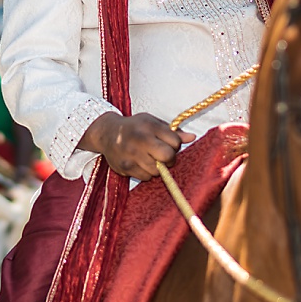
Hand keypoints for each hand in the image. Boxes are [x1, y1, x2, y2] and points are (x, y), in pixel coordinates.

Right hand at [79, 112, 194, 180]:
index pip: (175, 142)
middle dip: (169, 158)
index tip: (169, 143)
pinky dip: (146, 172)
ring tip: (149, 157)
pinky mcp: (125, 167)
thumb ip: (173, 132)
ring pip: (157, 170)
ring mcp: (131, 155)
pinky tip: (140, 162)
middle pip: (168, 157)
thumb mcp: (153, 123)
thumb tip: (192, 137)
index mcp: (149, 126)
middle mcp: (140, 140)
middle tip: (163, 155)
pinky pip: (146, 177)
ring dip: (157, 167)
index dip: (175, 145)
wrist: (107, 133)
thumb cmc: (135, 127)